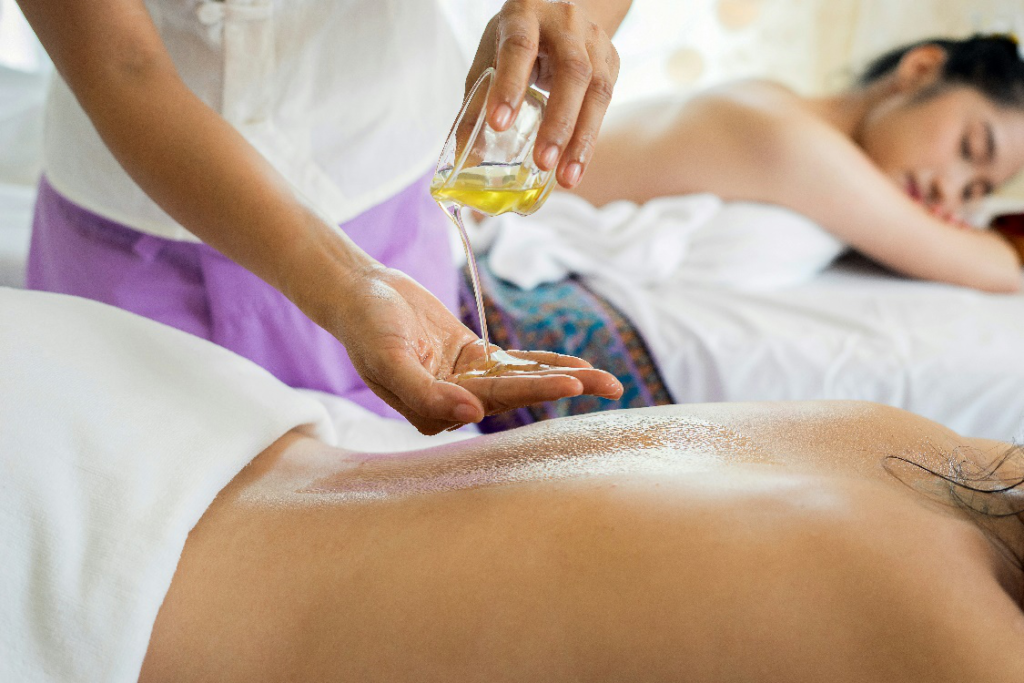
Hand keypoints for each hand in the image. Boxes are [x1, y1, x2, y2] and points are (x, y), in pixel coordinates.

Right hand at [328, 264, 623, 434]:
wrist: (360, 293)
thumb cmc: (367, 326)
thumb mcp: (388, 358)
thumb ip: (424, 392)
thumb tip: (470, 416)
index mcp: (434, 411)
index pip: (492, 402)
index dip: (534, 392)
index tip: (571, 384)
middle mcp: (455, 402)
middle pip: (518, 395)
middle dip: (565, 389)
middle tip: (611, 386)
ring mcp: (467, 380)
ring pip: (523, 380)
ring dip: (565, 378)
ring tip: (608, 381)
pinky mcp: (473, 358)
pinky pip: (516, 363)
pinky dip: (545, 363)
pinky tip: (578, 366)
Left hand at [467, 0, 621, 188]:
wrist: (559, 16)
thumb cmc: (517, 41)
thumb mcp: (491, 58)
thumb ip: (477, 101)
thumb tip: (466, 154)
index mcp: (525, 14)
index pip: (519, 47)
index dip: (510, 85)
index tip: (498, 124)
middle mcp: (566, 23)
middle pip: (572, 71)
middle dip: (558, 121)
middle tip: (543, 162)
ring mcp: (595, 41)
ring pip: (597, 90)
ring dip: (581, 139)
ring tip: (566, 178)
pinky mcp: (611, 62)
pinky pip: (606, 104)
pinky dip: (589, 139)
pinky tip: (575, 166)